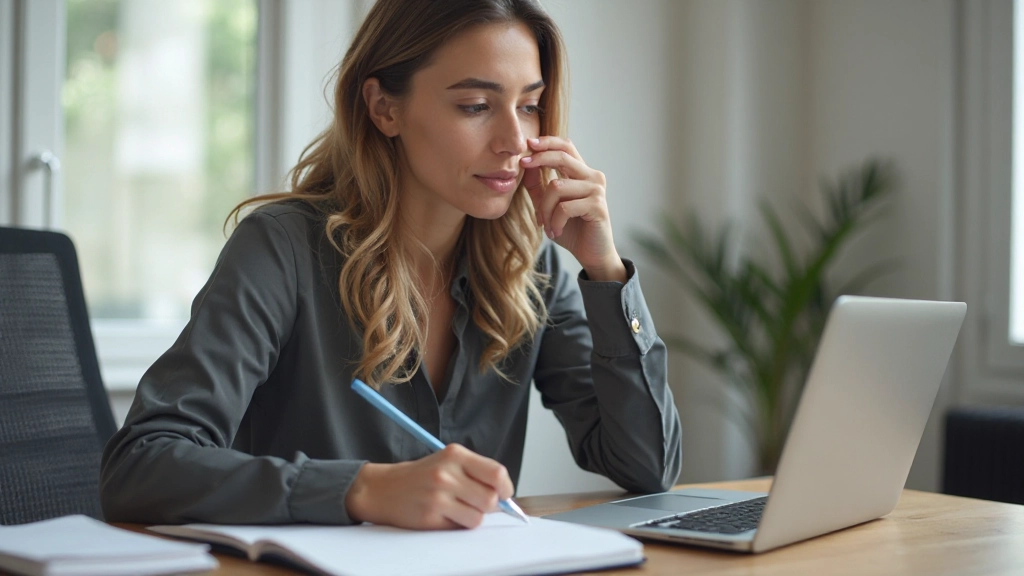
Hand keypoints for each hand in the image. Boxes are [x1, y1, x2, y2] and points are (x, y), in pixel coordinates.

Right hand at [345, 444, 513, 528]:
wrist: (383, 488)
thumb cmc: (421, 476)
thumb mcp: (448, 462)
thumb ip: (476, 473)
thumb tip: (505, 496)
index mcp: (455, 455)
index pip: (496, 473)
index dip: (506, 488)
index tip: (504, 494)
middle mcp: (446, 474)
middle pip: (490, 499)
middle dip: (489, 506)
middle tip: (477, 503)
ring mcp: (437, 496)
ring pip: (477, 518)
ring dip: (473, 517)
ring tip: (458, 508)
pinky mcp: (430, 517)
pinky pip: (459, 528)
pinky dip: (457, 524)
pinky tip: (444, 514)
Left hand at [521, 136, 626, 281]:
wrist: (591, 254)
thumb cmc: (571, 229)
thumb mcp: (548, 206)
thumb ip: (538, 186)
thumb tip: (526, 165)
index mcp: (582, 173)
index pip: (566, 147)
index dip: (547, 142)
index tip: (527, 144)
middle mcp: (592, 177)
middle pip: (562, 156)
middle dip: (539, 158)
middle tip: (522, 164)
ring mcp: (596, 190)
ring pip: (556, 186)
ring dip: (544, 209)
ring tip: (545, 225)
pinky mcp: (597, 206)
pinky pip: (564, 207)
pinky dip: (554, 221)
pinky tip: (555, 232)